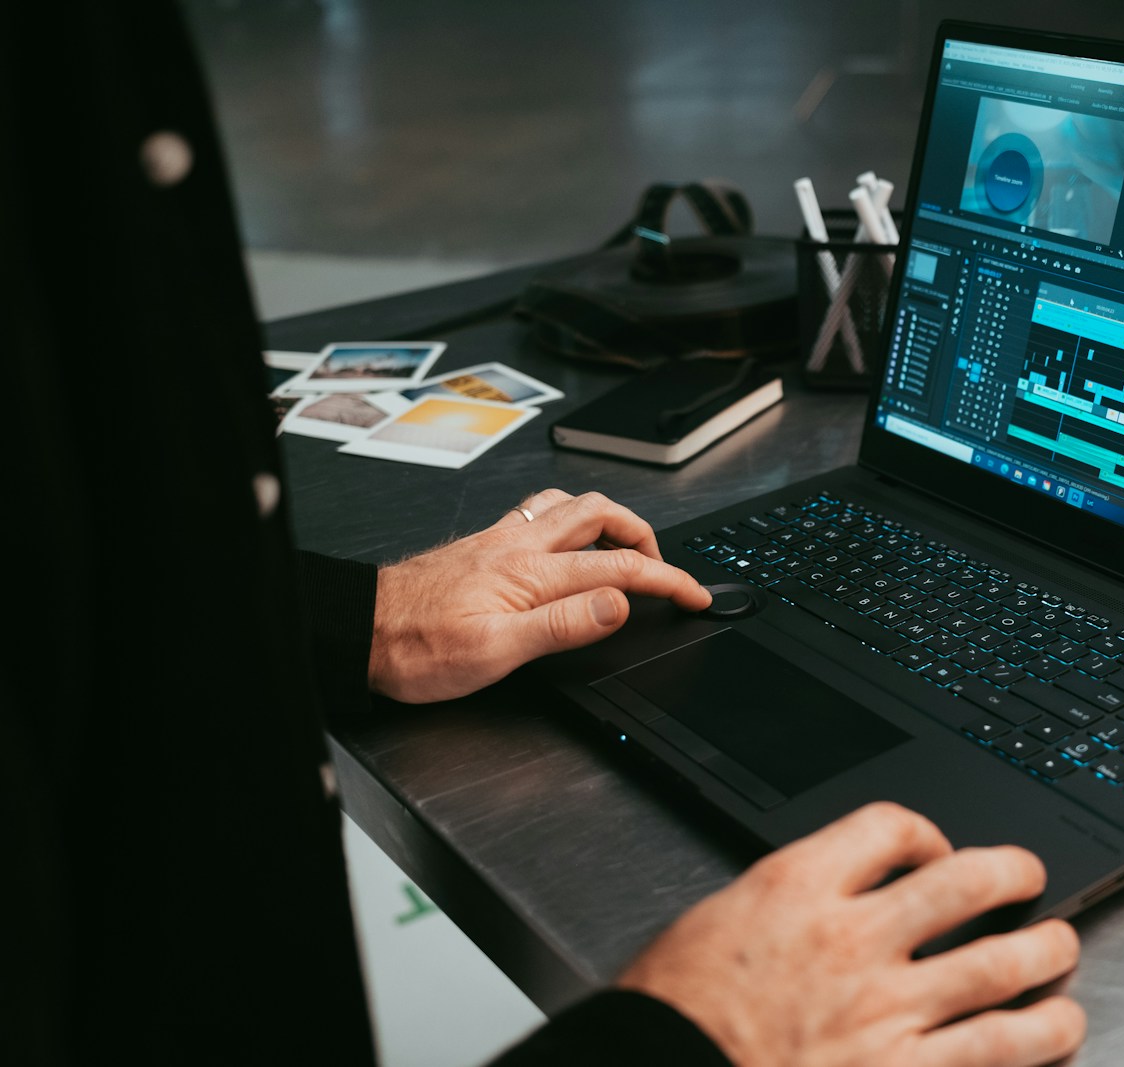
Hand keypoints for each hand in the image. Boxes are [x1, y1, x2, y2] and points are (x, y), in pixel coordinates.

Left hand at [369, 488, 711, 702]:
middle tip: (665, 569)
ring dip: (609, 519)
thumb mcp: (495, 652)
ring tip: (625, 547)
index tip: (695, 595)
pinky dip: (570, 518)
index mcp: (531, 572)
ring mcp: (500, 540)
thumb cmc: (415, 647)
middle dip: (646, 536)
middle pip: (601, 516)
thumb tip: (619, 603)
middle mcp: (519, 545)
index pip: (619, 568)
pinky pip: (539, 512)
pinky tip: (564, 539)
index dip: (668, 580)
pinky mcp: (484, 545)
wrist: (359, 630)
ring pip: (570, 506)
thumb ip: (562, 624)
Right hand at [618, 802, 1085, 1066]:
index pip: (887, 826)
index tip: (934, 848)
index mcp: (796, 890)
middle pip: (966, 883)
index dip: (924, 831)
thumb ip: (784, 905)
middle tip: (1030, 877)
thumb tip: (827, 897)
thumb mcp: (714, 924)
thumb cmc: (673, 1016)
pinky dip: (1038, 1038)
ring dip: (1046, 954)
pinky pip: (997, 1052)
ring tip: (1061, 949)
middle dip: (1013, 874)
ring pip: (1000, 967)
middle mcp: (851, 942)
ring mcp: (884, 1014)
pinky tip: (1056, 1030)